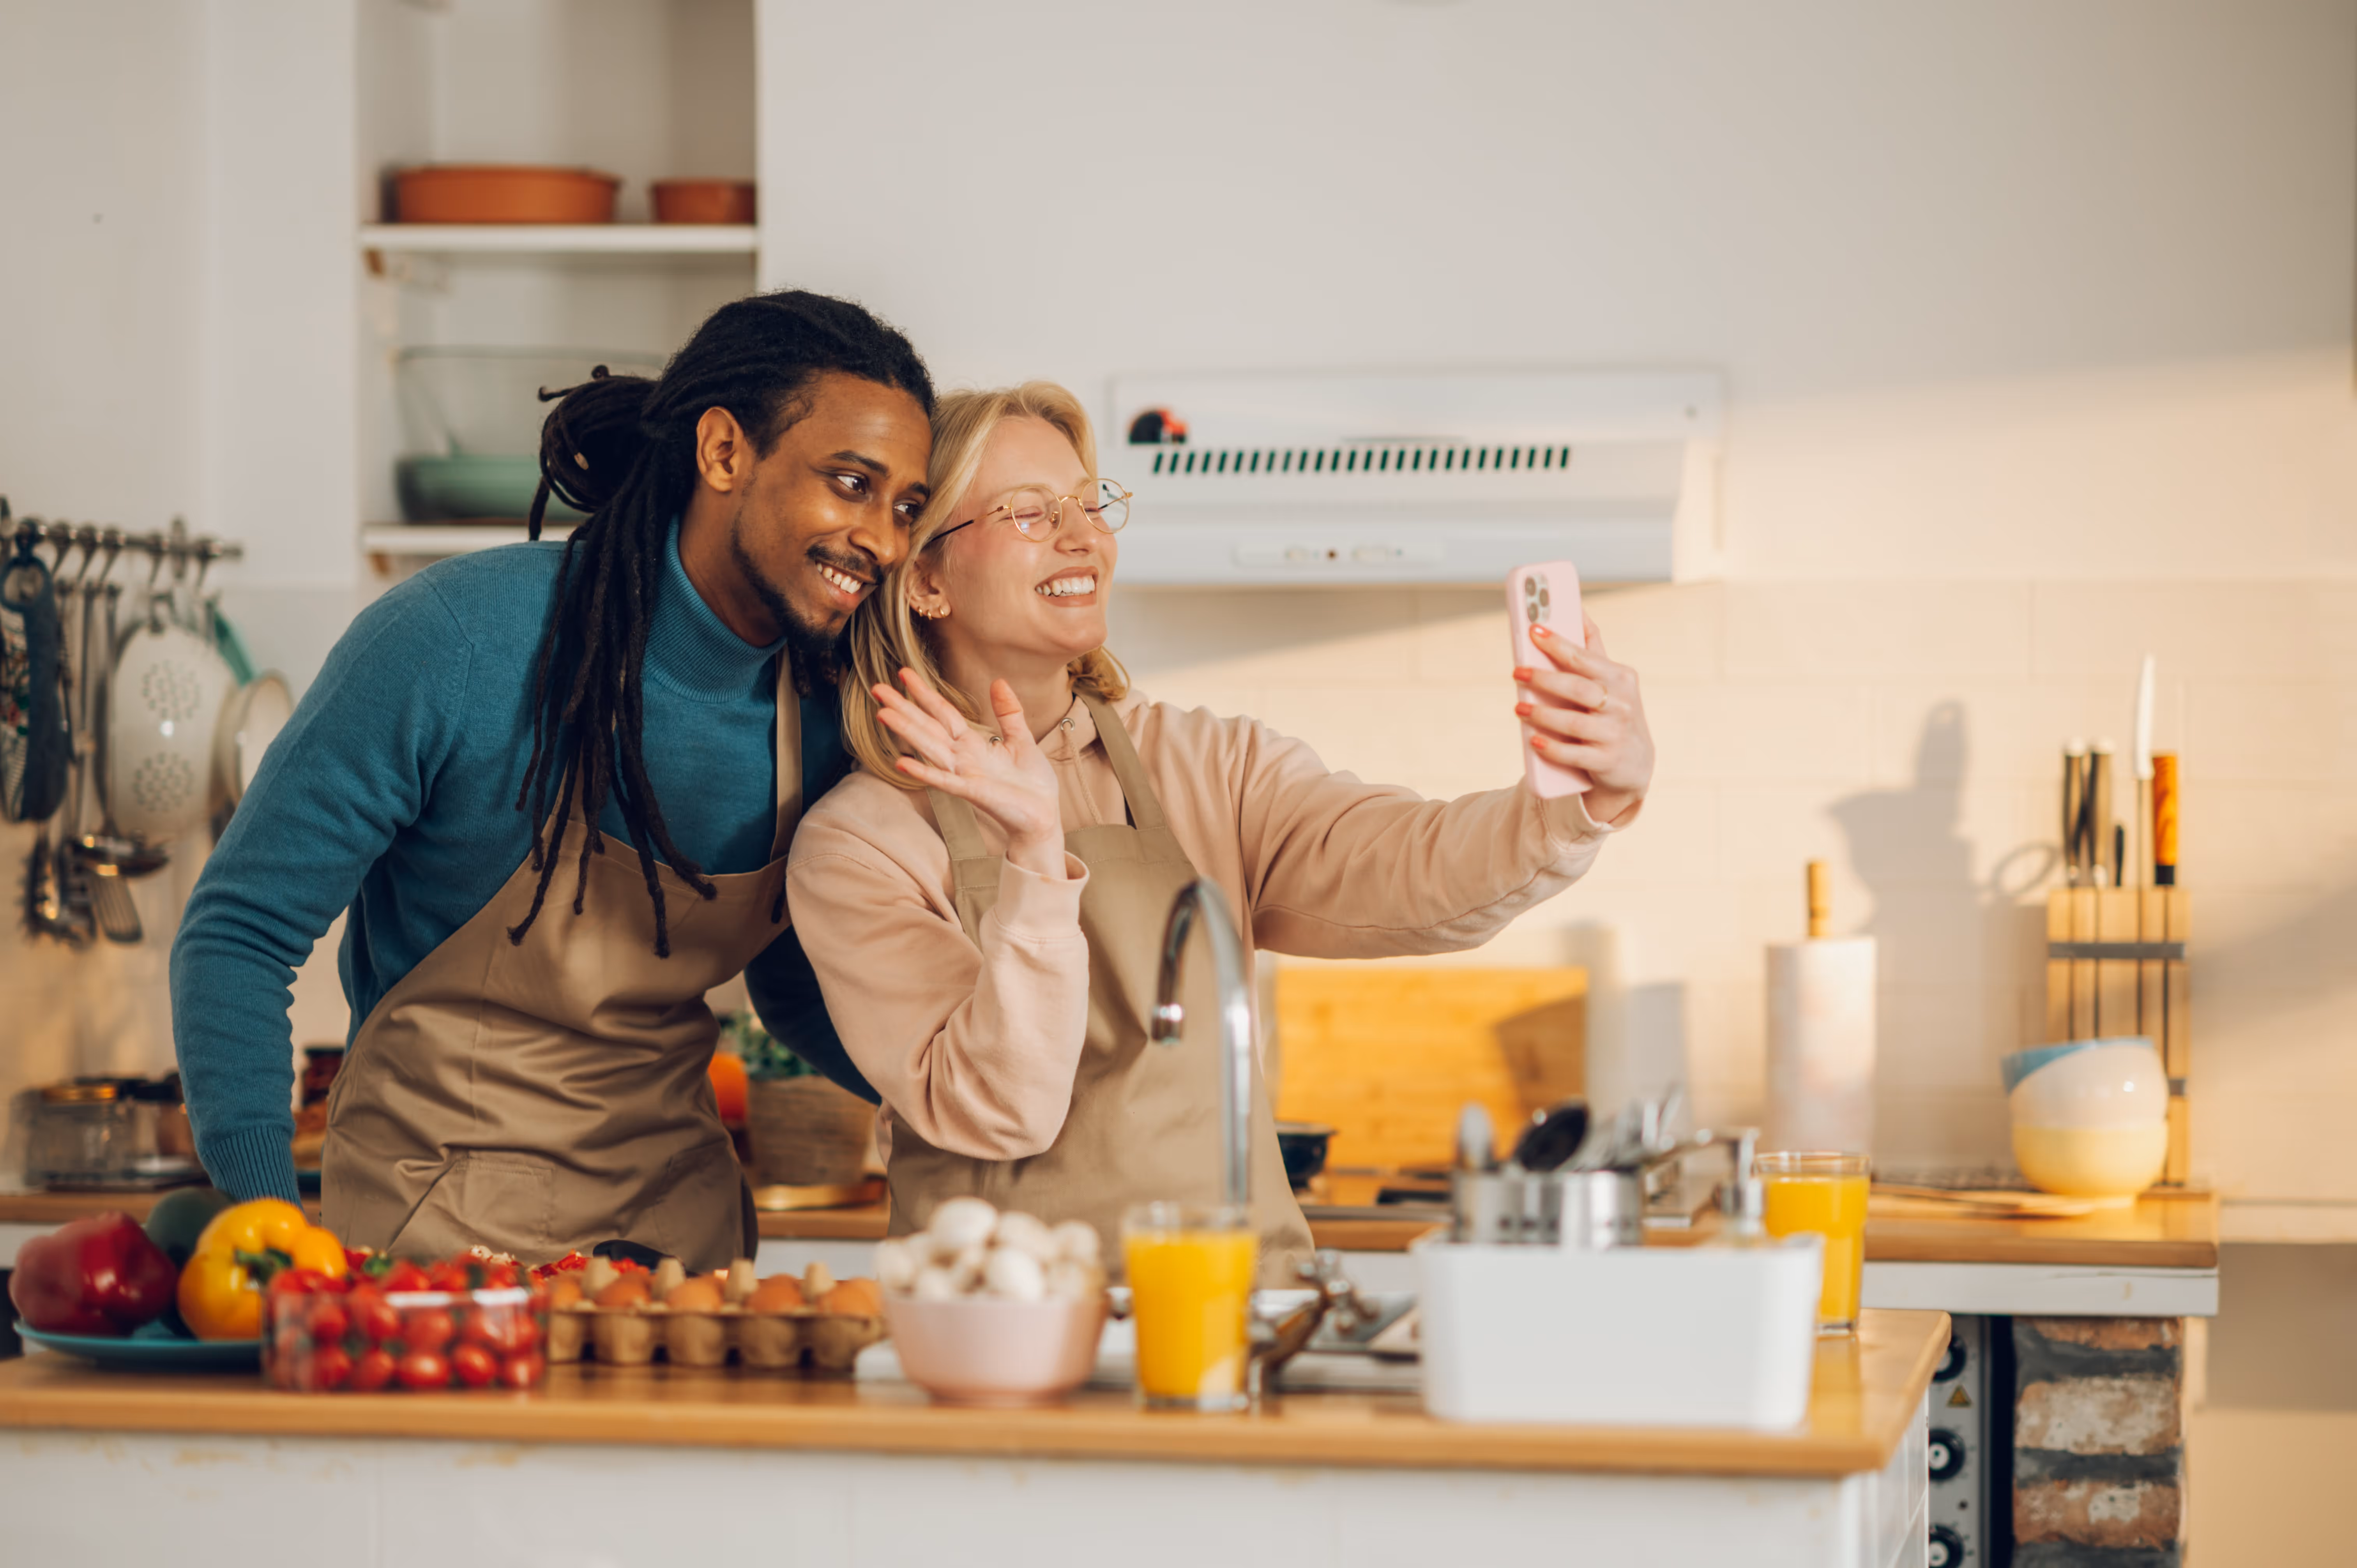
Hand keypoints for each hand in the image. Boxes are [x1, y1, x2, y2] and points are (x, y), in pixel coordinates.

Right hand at [874, 669, 1066, 878]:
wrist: (1044, 816)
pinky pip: (944, 781)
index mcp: (973, 744)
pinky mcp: (973, 792)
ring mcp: (964, 775)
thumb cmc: (1031, 783)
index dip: (924, 693)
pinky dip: (924, 772)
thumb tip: (998, 681)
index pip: (943, 713)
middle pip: (927, 727)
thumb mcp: (1021, 739)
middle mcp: (962, 758)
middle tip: (877, 688)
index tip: (904, 674)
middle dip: (903, 708)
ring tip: (882, 713)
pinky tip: (902, 763)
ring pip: (930, 748)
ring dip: (906, 731)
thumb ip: (1008, 713)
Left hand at [1514, 613, 1652, 825]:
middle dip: (1544, 679)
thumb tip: (1577, 607)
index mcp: (1621, 677)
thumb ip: (1592, 648)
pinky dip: (1552, 747)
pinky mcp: (1606, 760)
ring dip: (1542, 714)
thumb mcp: (1612, 680)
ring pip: (1573, 721)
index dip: (1557, 644)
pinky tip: (1534, 740)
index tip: (1532, 631)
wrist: (1635, 764)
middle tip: (1517, 672)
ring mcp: (1615, 734)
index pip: (1584, 657)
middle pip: (1577, 688)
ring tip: (1518, 707)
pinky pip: (1574, 753)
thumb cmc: (1614, 711)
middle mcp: (1622, 704)